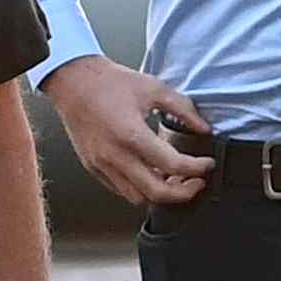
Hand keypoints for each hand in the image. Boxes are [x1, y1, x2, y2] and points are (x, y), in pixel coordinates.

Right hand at [43, 55, 212, 206]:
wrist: (73, 82)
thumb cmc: (109, 83)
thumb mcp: (153, 88)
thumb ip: (183, 109)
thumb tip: (204, 128)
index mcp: (132, 134)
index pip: (173, 164)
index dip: (197, 168)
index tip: (207, 164)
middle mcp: (115, 155)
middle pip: (156, 193)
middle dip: (183, 192)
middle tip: (196, 182)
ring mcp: (102, 165)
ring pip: (137, 198)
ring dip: (159, 193)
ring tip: (172, 178)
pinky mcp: (93, 167)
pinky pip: (120, 189)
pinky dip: (139, 188)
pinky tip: (149, 173)